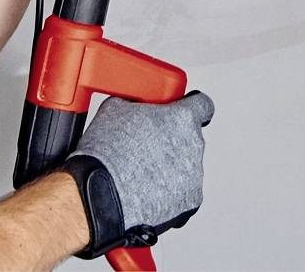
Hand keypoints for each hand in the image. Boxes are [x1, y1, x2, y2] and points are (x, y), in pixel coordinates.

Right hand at [61, 91, 214, 256]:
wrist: (101, 195)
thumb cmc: (109, 154)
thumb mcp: (116, 107)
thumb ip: (137, 101)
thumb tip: (135, 103)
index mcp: (182, 118)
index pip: (203, 105)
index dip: (190, 106)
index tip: (179, 109)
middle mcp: (194, 146)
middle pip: (190, 136)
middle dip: (173, 137)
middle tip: (148, 142)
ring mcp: (194, 177)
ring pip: (186, 165)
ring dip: (170, 165)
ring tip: (141, 169)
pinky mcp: (189, 203)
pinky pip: (182, 191)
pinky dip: (169, 190)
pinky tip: (146, 187)